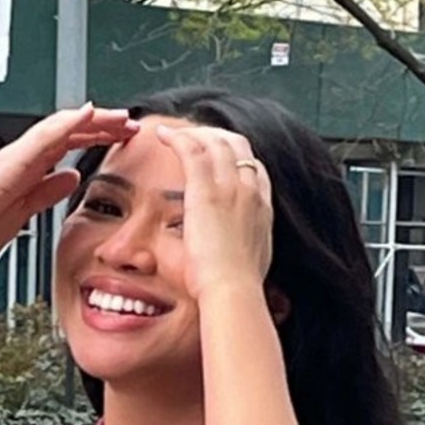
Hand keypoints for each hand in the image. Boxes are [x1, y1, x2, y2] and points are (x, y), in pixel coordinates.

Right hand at [0, 104, 138, 271]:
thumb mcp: (23, 212)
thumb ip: (46, 193)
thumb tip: (70, 179)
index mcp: (27, 168)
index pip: (69, 144)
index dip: (98, 138)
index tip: (124, 138)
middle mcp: (22, 157)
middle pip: (69, 130)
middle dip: (103, 125)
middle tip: (133, 124)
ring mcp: (15, 158)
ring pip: (59, 126)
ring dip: (92, 118)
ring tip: (119, 115)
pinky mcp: (9, 165)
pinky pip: (41, 138)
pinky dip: (65, 124)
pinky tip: (86, 116)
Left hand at [154, 124, 273, 300]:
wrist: (233, 290)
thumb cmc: (236, 289)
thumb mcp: (249, 265)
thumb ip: (241, 252)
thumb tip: (232, 259)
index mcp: (262, 209)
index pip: (254, 169)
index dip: (235, 157)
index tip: (218, 158)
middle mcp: (250, 191)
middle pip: (237, 145)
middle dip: (216, 136)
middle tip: (194, 137)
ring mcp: (231, 187)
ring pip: (215, 142)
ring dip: (194, 133)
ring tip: (174, 134)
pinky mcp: (205, 190)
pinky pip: (192, 149)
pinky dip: (176, 137)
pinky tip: (162, 135)